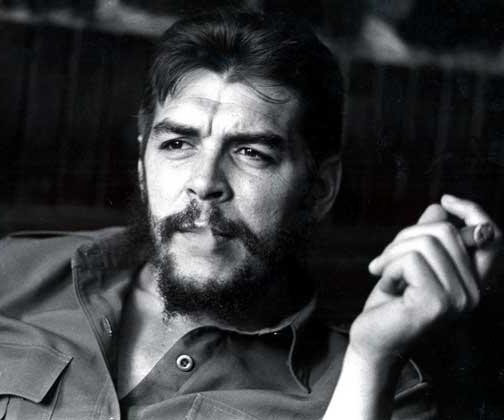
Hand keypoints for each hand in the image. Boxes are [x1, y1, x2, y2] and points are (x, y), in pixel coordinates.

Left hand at [348, 194, 501, 365]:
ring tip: (382, 273)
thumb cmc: (390, 303)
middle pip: (445, 231)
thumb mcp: (409, 263)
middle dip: (405, 237)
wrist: (373, 341)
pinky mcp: (437, 303)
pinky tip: (386, 285)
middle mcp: (474, 292)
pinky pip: (411, 260)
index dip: (472, 211)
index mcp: (472, 281)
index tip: (444, 200)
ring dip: (392, 253)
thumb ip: (426, 238)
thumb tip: (439, 207)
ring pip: (426, 242)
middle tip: (384, 260)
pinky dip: (389, 266)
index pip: (491, 236)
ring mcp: (459, 299)